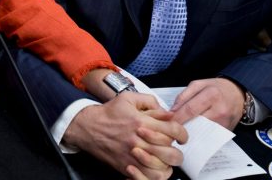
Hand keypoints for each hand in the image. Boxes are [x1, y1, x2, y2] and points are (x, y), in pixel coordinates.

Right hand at [64, 95, 186, 179]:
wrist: (89, 127)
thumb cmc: (109, 113)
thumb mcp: (128, 98)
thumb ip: (150, 102)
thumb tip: (167, 113)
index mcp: (142, 122)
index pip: (174, 131)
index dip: (182, 134)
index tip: (181, 136)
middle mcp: (140, 140)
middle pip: (171, 152)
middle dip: (176, 150)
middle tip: (172, 147)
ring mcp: (134, 156)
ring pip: (163, 169)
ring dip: (167, 164)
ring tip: (165, 158)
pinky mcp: (127, 166)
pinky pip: (149, 178)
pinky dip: (156, 175)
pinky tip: (156, 168)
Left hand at [171, 78, 244, 129]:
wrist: (238, 93)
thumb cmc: (217, 87)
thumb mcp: (199, 84)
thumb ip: (184, 96)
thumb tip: (173, 111)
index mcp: (211, 94)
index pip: (190, 109)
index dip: (177, 117)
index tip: (168, 122)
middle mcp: (220, 109)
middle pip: (196, 122)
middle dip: (183, 126)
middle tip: (172, 128)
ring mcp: (225, 122)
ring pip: (202, 131)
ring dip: (191, 131)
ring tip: (181, 130)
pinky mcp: (227, 130)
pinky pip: (210, 134)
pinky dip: (200, 134)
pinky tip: (194, 131)